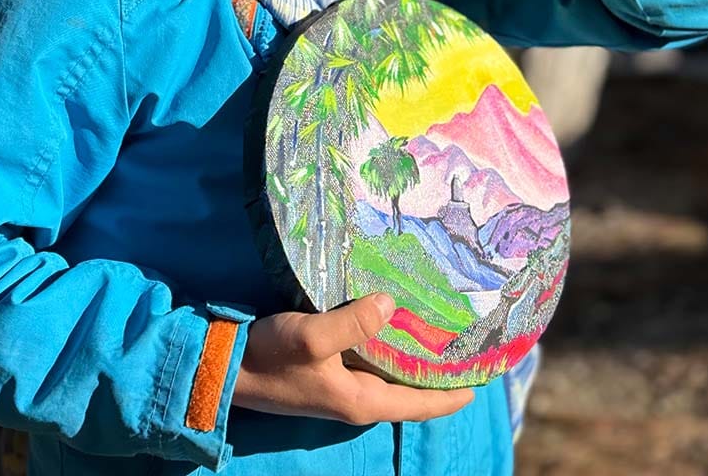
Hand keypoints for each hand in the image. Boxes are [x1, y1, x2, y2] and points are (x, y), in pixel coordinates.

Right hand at [232, 293, 473, 423]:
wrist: (224, 368)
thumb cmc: (270, 356)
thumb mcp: (311, 336)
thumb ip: (353, 322)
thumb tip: (393, 305)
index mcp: (362, 399)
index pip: (421, 403)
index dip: (453, 393)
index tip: (483, 378)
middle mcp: (356, 397)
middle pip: (410, 389)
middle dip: (438, 371)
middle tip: (467, 342)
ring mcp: (339, 385)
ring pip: (390, 372)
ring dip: (412, 355)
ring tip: (438, 326)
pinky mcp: (324, 369)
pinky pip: (369, 359)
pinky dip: (387, 345)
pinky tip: (391, 319)